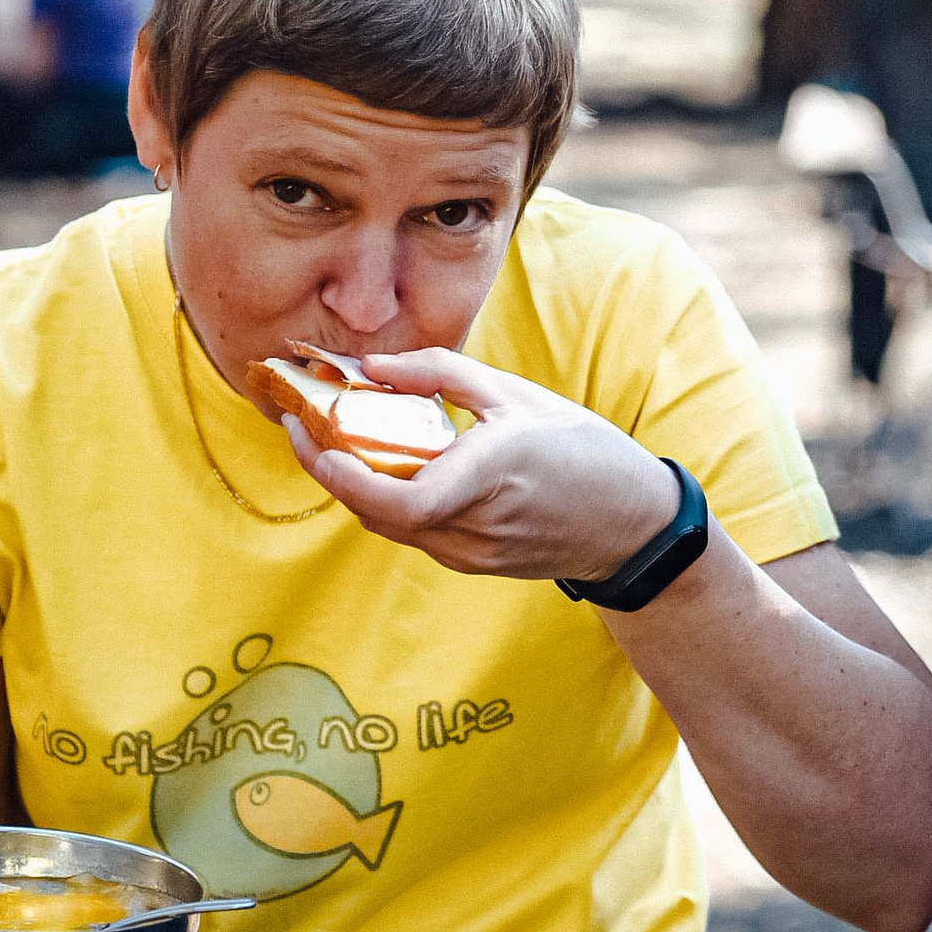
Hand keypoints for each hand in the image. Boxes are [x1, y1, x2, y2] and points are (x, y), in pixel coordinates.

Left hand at [287, 347, 680, 582]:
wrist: (631, 526)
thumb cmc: (583, 450)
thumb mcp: (517, 395)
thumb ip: (441, 375)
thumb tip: (375, 367)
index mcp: (490, 474)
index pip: (399, 499)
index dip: (345, 478)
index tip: (313, 440)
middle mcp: (475, 524)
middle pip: (377, 514)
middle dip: (329, 473)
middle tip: (301, 428)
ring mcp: (473, 553)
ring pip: (391, 526)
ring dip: (356, 489)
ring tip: (334, 442)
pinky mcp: (474, 564)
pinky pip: (415, 533)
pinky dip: (390, 502)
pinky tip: (388, 469)